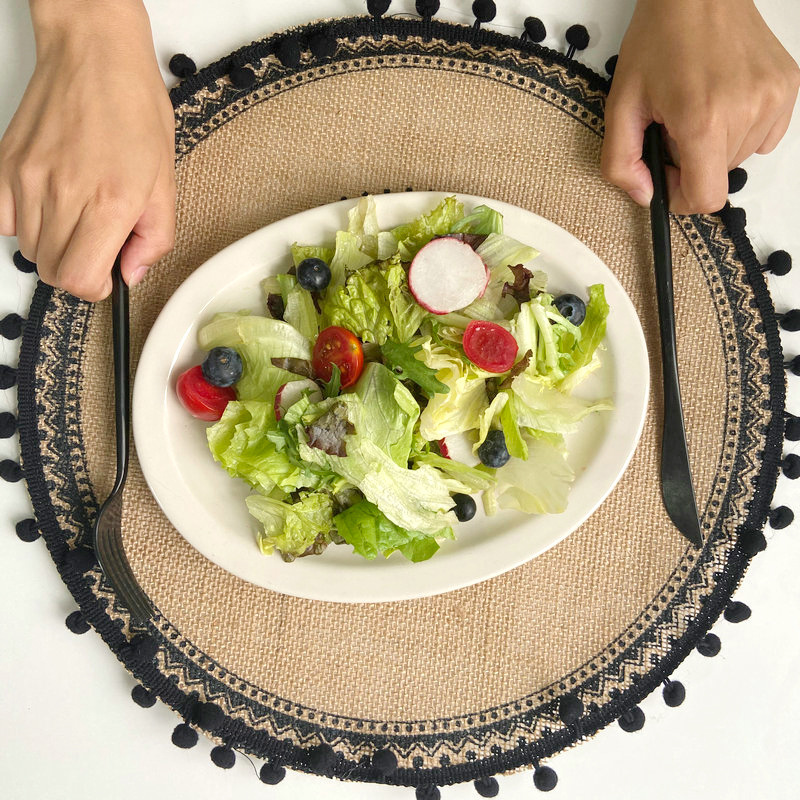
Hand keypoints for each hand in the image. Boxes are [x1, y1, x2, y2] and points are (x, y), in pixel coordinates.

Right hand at [0, 0, 174, 300]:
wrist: (95, 57)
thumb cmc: (135, 112)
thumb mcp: (166, 183)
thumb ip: (154, 238)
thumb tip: (132, 273)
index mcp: (109, 203)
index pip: (80, 279)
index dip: (96, 288)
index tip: (107, 276)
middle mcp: (62, 194)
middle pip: (52, 271)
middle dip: (78, 271)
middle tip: (97, 249)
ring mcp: (27, 179)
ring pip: (28, 248)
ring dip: (54, 247)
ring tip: (78, 219)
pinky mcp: (5, 165)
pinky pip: (2, 221)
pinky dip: (24, 225)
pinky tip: (49, 207)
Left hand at [601, 0, 799, 213]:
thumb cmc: (659, 40)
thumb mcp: (621, 105)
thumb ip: (621, 162)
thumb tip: (644, 195)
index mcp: (703, 120)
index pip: (706, 198)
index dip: (681, 198)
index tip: (667, 176)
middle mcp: (747, 111)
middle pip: (719, 176)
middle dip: (692, 162)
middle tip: (675, 124)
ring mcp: (774, 98)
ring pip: (740, 157)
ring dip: (715, 145)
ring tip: (698, 105)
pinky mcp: (788, 86)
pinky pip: (763, 136)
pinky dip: (740, 129)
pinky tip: (722, 99)